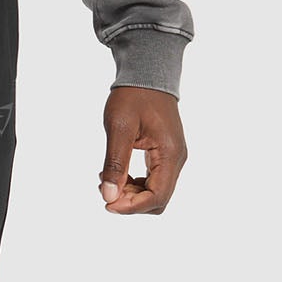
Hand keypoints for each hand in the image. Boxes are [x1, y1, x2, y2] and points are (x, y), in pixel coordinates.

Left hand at [99, 86, 186, 214]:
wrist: (147, 74)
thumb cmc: (133, 96)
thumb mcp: (119, 128)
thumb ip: (115, 164)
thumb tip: (109, 196)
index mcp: (170, 154)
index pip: (157, 197)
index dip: (132, 207)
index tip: (106, 204)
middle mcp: (177, 160)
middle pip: (158, 200)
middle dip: (131, 202)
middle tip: (104, 189)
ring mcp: (173, 158)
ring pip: (156, 193)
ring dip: (131, 194)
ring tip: (106, 180)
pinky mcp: (166, 155)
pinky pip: (154, 181)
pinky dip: (134, 184)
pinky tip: (116, 174)